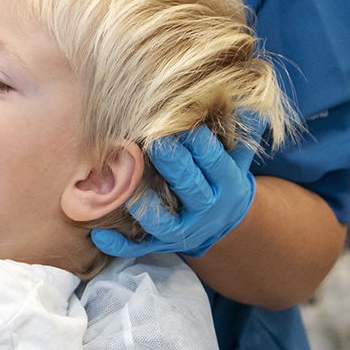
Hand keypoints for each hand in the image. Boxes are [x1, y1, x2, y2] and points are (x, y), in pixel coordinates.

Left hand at [91, 124, 257, 258]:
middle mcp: (205, 209)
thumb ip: (243, 131)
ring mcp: (182, 229)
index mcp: (227, 184)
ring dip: (145, 207)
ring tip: (128, 189)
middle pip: (190, 187)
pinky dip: (119, 244)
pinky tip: (99, 234)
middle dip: (174, 164)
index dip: (200, 142)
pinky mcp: (160, 242)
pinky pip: (138, 247)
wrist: (222, 222)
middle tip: (157, 142)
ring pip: (163, 221)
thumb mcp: (238, 156)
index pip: (214, 161)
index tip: (185, 123)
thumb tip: (251, 102)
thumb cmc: (222, 176)